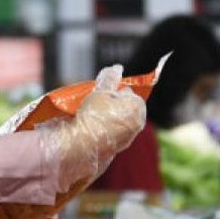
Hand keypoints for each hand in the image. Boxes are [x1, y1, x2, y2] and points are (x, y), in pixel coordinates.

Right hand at [45, 65, 145, 192]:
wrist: (81, 145)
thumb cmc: (93, 115)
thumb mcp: (100, 91)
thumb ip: (110, 78)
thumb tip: (117, 68)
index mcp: (138, 107)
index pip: (128, 92)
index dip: (114, 90)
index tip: (101, 92)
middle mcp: (137, 124)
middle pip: (124, 108)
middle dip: (112, 105)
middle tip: (94, 103)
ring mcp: (127, 139)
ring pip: (117, 122)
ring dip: (106, 118)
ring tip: (89, 116)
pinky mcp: (115, 150)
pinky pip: (110, 135)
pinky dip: (102, 131)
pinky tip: (89, 129)